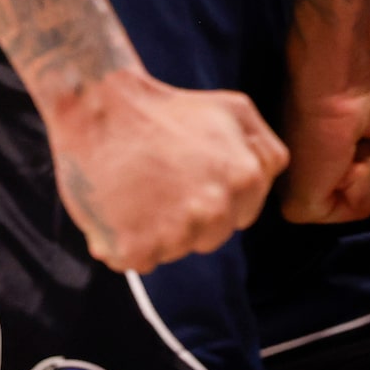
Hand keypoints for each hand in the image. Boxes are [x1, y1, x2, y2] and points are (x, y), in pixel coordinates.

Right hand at [41, 69, 286, 273]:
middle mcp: (216, 212)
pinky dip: (125, 242)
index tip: (188, 175)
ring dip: (155, 232)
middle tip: (160, 181)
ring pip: (173, 251)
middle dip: (188, 218)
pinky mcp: (136, 248)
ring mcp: (176, 233)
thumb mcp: (236, 109)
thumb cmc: (168, 108)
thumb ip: (267, 150)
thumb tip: (268, 182)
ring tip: (137, 190)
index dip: (213, 197)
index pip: (241, 216)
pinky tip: (117, 207)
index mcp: (245, 180)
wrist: (102, 108)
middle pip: (209, 238)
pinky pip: (137, 261)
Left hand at [281, 34, 369, 227]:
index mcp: (331, 161)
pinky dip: (362, 183)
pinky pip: (352, 211)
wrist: (341, 78)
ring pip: (366, 207)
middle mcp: (316, 179)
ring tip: (353, 142)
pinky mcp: (301, 205)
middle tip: (364, 136)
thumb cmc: (368, 88)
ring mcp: (307, 195)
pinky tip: (346, 156)